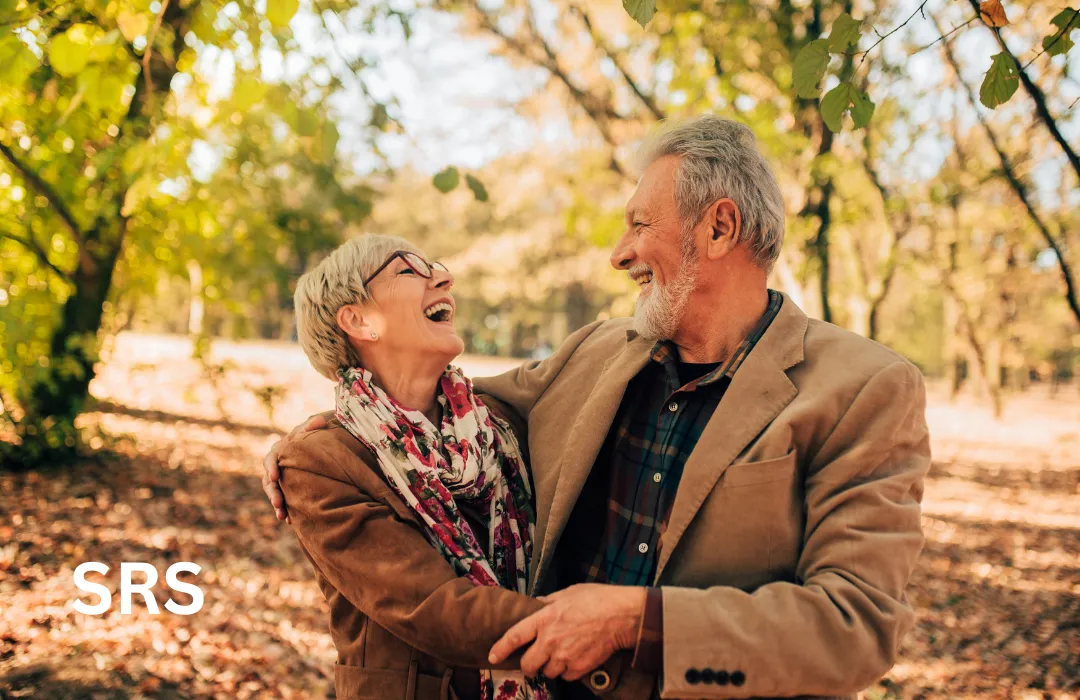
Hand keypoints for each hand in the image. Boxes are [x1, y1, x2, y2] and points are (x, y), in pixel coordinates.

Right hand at [262, 411, 332, 521]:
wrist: (318, 444)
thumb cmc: (313, 434)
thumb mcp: (312, 428)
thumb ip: (313, 425)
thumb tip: (320, 420)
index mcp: (279, 450)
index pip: (271, 459)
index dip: (271, 468)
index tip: (274, 477)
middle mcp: (276, 465)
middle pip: (268, 481)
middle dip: (273, 492)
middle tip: (278, 503)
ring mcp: (280, 478)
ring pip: (274, 492)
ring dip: (277, 504)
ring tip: (282, 515)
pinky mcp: (287, 488)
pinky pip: (283, 500)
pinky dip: (285, 510)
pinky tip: (289, 520)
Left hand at [488, 584, 645, 680]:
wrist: (622, 616)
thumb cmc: (597, 599)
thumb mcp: (568, 592)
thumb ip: (548, 601)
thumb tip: (536, 604)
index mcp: (545, 618)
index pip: (515, 637)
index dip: (501, 648)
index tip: (493, 656)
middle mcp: (551, 640)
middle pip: (528, 664)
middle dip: (528, 664)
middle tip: (534, 660)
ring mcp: (565, 656)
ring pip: (547, 672)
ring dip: (550, 667)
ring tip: (560, 655)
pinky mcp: (579, 668)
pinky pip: (566, 677)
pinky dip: (567, 671)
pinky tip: (574, 658)